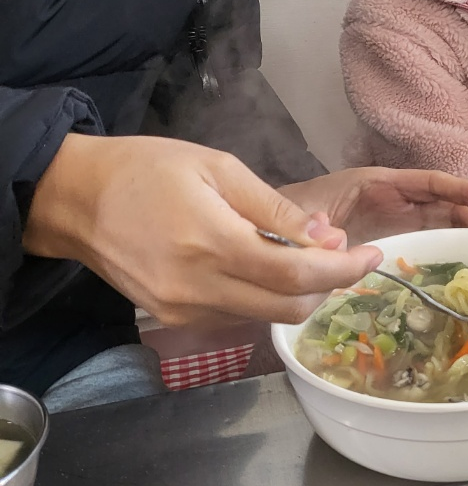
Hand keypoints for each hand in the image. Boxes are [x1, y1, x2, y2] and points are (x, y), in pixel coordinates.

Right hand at [23, 134, 383, 324]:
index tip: (373, 255)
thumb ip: (276, 208)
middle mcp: (199, 288)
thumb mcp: (219, 167)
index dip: (344, 270)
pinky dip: (263, 297)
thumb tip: (327, 238)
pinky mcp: (173, 317)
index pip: (297, 277)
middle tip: (346, 255)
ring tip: (305, 255)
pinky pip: (236, 316)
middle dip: (329, 287)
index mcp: (214, 243)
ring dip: (298, 293)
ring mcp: (184, 309)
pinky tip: (265, 266)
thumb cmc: (148, 169)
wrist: (76, 199)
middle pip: (288, 309)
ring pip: (264, 318)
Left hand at [280, 167, 467, 241]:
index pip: (426, 183)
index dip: (459, 191)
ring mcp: (389, 223)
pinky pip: (420, 243)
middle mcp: (388, 201)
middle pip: (439, 204)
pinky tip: (462, 263)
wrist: (264, 233)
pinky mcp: (385, 245)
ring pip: (436, 224)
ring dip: (465, 232)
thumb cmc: (282, 213)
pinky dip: (444, 249)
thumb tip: (334, 240)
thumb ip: (310, 224)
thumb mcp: (295, 213)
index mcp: (374, 184)